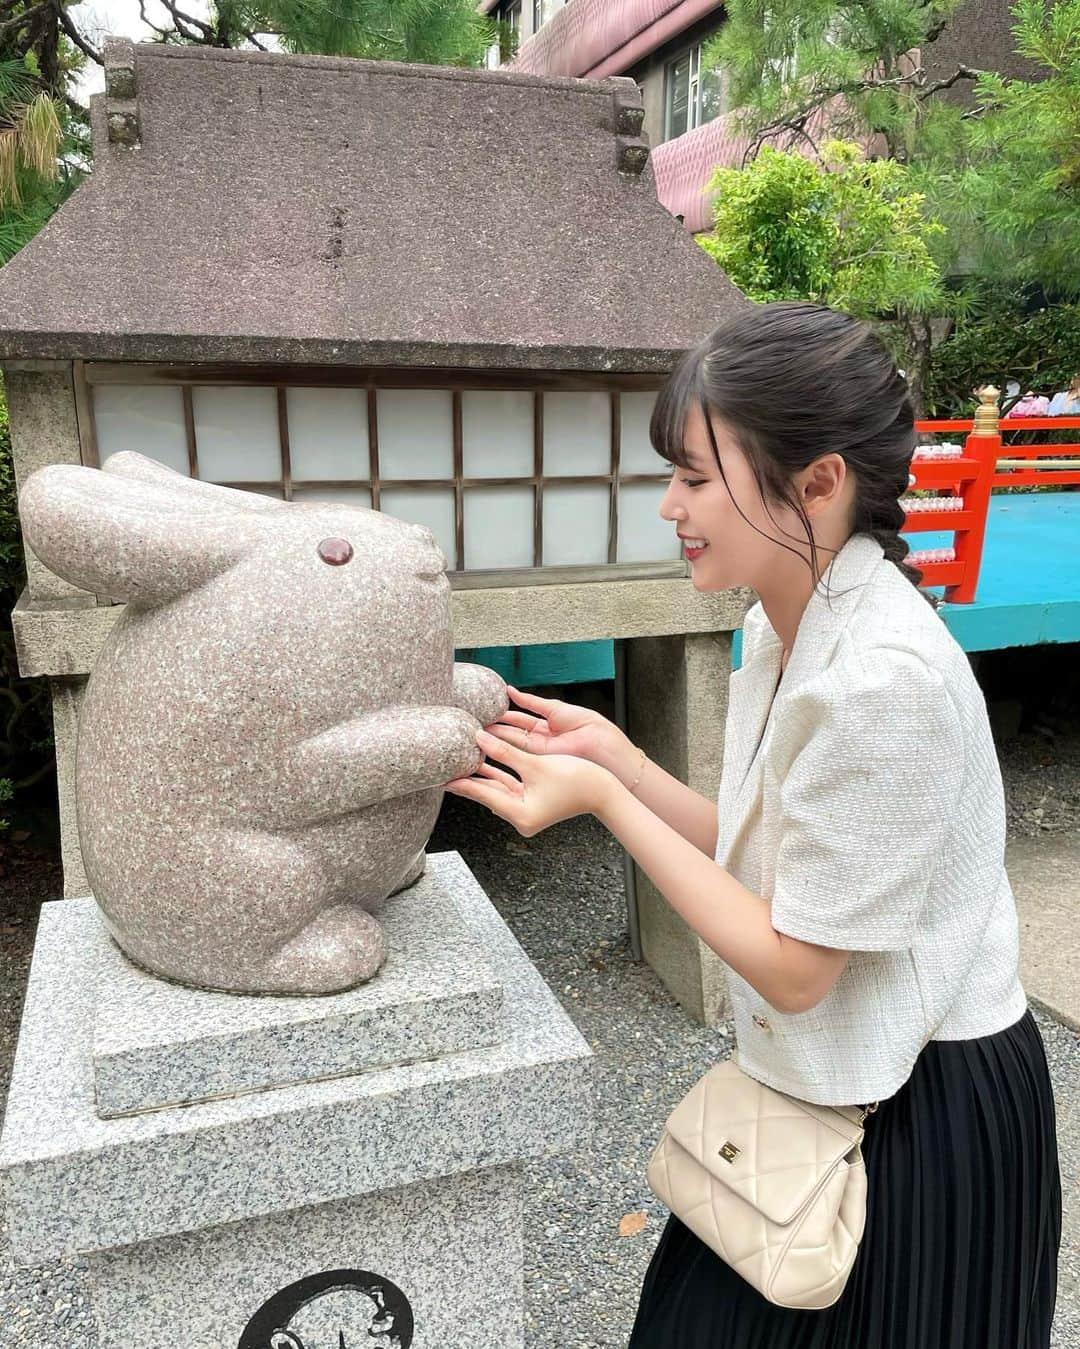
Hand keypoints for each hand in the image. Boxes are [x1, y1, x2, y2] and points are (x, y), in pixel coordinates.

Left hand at [443, 727, 615, 836]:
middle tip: (443, 770)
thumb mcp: (535, 763)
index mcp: (520, 814)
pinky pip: (509, 787)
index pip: (484, 794)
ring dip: (482, 774)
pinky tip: (484, 763)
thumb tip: (479, 737)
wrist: (604, 790)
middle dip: (467, 779)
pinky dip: (498, 774)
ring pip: (497, 789)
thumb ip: (504, 751)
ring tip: (459, 763)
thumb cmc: (576, 779)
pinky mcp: (533, 803)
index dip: (462, 782)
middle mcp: (521, 817)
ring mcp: (527, 811)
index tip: (442, 777)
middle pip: (487, 793)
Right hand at [481, 684, 639, 785]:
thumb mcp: (556, 709)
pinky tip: (488, 741)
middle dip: (495, 727)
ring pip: (512, 743)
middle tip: (475, 722)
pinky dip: (502, 747)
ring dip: (494, 737)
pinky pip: (517, 753)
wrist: (602, 747)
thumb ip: (531, 701)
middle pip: (513, 732)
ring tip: (476, 730)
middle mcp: (542, 740)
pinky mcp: (539, 762)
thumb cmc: (588, 726)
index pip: (520, 719)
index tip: (487, 709)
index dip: (504, 715)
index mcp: (549, 724)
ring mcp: (540, 752)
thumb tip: (510, 691)